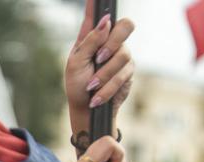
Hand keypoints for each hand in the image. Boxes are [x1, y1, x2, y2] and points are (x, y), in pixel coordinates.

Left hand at [65, 2, 134, 126]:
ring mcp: (121, 56)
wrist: (87, 109)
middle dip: (113, 43)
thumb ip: (90, 42)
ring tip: (91, 86)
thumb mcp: (76, 63)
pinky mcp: (128, 72)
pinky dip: (108, 87)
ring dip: (105, 74)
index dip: (97, 2)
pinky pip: (123, 75)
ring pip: (123, 55)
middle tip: (99, 58)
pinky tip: (96, 97)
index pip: (97, 14)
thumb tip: (105, 22)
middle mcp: (109, 42)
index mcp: (92, 36)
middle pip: (126, 26)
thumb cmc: (77, 85)